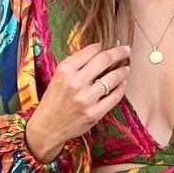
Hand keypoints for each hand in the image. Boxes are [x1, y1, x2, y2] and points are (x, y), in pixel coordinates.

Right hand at [26, 42, 131, 161]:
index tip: (109, 45)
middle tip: (126, 50)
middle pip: (104, 60)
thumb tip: (98, 50)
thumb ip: (76, 65)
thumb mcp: (58, 77)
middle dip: (119, 52)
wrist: (47, 127)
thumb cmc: (53, 100)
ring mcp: (86, 98)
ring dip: (123, 71)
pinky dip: (121, 87)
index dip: (102, 46)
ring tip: (125, 68)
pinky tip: (122, 83)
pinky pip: (115, 96)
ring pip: (113, 78)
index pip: (90, 51)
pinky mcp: (95, 113)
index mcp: (65, 70)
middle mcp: (75, 82)